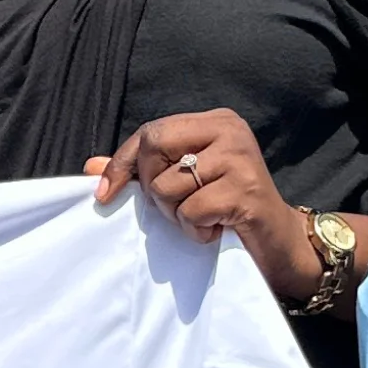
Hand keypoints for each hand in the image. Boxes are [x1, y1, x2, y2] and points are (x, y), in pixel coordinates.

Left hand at [89, 110, 320, 299]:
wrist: (278, 245)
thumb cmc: (225, 212)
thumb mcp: (182, 186)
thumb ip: (141, 173)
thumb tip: (89, 166)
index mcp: (214, 122)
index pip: (151, 131)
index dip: (122, 162)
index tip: (105, 194)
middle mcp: (229, 130)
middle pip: (154, 145)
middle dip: (151, 186)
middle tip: (173, 208)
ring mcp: (240, 158)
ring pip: (168, 184)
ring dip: (175, 214)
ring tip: (202, 218)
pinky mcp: (246, 190)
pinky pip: (191, 210)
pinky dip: (194, 229)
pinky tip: (215, 229)